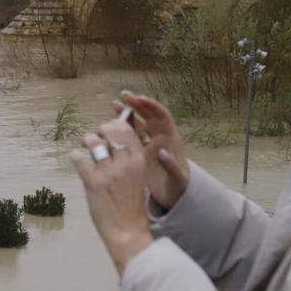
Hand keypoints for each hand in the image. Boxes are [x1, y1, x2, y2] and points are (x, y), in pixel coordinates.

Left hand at [69, 119, 152, 274]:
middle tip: (94, 142)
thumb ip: (130, 158)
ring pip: (92, 141)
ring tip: (85, 151)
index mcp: (139, 160)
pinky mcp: (93, 182)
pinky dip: (76, 157)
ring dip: (85, 143)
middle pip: (108, 130)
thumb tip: (114, 140)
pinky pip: (78, 157)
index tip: (107, 133)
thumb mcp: (138, 176)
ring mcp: (109, 172)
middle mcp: (125, 162)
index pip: (125, 128)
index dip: (113, 125)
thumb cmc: (131, 205)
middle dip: (98, 132)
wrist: (128, 231)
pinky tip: (79, 164)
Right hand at [116, 91, 189, 209]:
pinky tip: (112, 123)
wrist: (173, 195)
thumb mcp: (177, 177)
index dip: (152, 106)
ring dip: (128, 113)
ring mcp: (149, 143)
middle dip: (138, 104)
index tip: (141, 99)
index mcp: (171, 138)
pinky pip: (131, 135)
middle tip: (125, 95)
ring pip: (138, 122)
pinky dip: (123, 128)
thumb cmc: (178, 185)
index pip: (162, 116)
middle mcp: (160, 137)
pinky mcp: (140, 151)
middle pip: (149, 115)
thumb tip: (162, 153)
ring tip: (115, 104)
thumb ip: (171, 165)